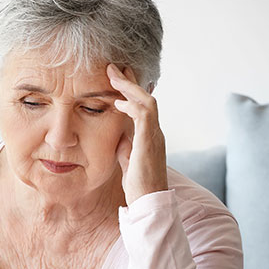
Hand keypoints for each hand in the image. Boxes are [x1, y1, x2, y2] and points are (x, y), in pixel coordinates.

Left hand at [107, 63, 167, 205]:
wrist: (149, 201)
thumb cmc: (139, 184)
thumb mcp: (128, 160)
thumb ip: (125, 146)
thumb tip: (119, 136)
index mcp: (150, 135)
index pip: (142, 106)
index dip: (130, 91)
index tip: (116, 79)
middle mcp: (155, 132)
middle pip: (146, 98)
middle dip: (129, 82)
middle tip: (114, 67)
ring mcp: (155, 136)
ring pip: (147, 102)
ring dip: (130, 87)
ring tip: (114, 75)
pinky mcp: (150, 142)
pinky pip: (144, 116)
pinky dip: (132, 105)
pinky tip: (117, 101)